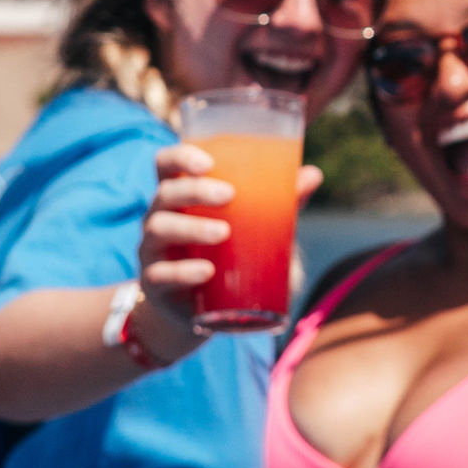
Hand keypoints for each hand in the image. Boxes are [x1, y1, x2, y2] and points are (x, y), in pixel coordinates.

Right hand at [132, 144, 312, 350]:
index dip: (180, 156)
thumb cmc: (230, 254)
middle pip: (165, 194)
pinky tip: (206, 272)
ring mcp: (153, 252)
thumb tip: (314, 175)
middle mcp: (161, 218)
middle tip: (229, 195)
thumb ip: (280, 203)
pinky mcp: (156, 285)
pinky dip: (183, 272)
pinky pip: (160, 275)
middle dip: (194, 190)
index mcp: (182, 196)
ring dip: (191, 228)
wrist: (208, 311)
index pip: (166, 164)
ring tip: (224, 233)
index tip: (208, 162)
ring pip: (159, 230)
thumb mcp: (254, 228)